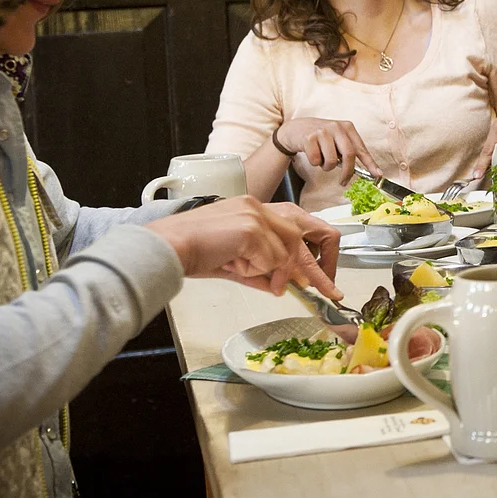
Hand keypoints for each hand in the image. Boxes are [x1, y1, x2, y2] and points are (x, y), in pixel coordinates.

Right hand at [149, 196, 343, 299]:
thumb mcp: (234, 263)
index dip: (313, 254)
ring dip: (270, 270)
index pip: (297, 228)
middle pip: (305, 234)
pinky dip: (256, 271)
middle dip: (317, 266)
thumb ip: (261, 271)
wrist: (166, 248)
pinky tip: (232, 264)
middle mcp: (259, 206)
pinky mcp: (251, 228)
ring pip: (286, 251)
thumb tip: (282, 287)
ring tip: (239, 268)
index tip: (324, 281)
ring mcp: (256, 214)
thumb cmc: (192, 254)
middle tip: (330, 291)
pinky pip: (270, 260)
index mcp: (255, 208)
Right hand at [273, 117, 379, 179]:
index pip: (361, 148)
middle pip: (349, 155)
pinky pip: (315, 160)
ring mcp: (322, 131)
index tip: (377, 174)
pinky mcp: (309, 138)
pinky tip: (312, 153)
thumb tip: (367, 170)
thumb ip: (349, 151)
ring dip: (326, 166)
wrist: (296, 129)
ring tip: (322, 159)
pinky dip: (314, 163)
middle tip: (343, 181)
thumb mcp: (337, 139)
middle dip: (347, 172)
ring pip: (331, 160)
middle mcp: (336, 127)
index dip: (370, 163)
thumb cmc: (321, 137)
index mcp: (347, 127)